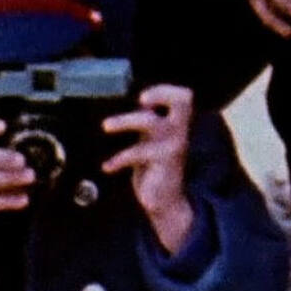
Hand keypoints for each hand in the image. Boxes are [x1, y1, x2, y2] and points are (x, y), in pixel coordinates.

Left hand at [103, 84, 196, 253]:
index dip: (164, 90)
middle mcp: (179, 131)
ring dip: (125, 121)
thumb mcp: (152, 141)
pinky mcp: (163, 163)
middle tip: (140, 99)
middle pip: (181, 102)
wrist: (165, 201)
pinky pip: (137, 153)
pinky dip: (118, 159)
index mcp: (177, 124)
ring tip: (106, 126)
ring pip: (151, 122)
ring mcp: (172, 146)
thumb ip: (145, 123)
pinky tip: (108, 166)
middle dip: (160, 94)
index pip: (183, 97)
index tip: (142, 96)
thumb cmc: (155, 167)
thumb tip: (126, 103)